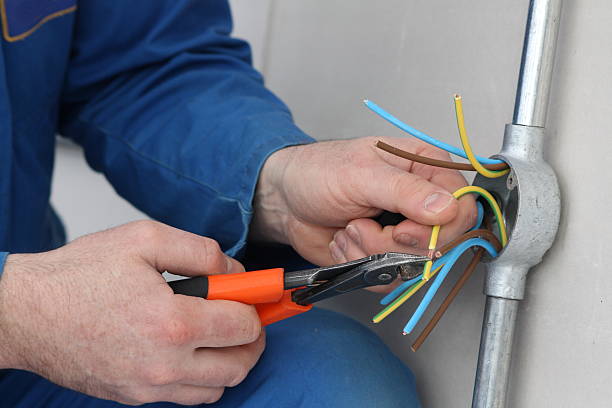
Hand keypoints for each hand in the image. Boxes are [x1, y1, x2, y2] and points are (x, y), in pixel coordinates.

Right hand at [0, 221, 263, 404]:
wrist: (25, 313)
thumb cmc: (78, 275)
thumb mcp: (145, 239)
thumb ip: (201, 252)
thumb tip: (235, 271)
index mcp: (173, 322)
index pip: (243, 325)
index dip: (256, 305)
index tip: (258, 295)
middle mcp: (165, 364)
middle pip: (240, 363)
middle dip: (252, 336)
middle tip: (244, 313)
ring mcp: (149, 387)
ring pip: (219, 386)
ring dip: (230, 358)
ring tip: (217, 331)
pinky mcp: (135, 396)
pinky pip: (189, 396)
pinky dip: (203, 376)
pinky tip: (192, 348)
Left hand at [252, 137, 475, 268]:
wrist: (286, 200)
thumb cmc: (318, 172)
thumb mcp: (360, 174)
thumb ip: (405, 191)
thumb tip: (446, 208)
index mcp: (424, 169)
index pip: (462, 206)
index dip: (440, 227)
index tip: (404, 230)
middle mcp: (419, 202)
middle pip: (441, 242)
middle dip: (396, 243)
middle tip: (365, 226)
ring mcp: (402, 232)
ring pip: (413, 265)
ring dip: (372, 253)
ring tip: (349, 229)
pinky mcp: (384, 256)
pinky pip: (388, 278)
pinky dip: (360, 265)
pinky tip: (344, 242)